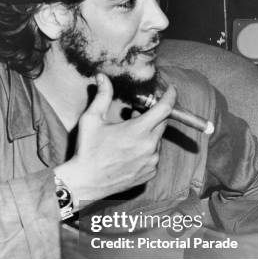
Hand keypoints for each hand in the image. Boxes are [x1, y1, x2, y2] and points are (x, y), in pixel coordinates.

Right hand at [54, 73, 175, 208]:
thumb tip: (102, 77)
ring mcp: (151, 161)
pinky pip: (153, 156)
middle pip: (162, 123)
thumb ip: (102, 96)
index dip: (170, 95)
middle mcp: (149, 146)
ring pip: (157, 140)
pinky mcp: (149, 173)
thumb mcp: (92, 119)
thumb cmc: (87, 150)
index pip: (165, 108)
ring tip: (128, 135)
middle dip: (154, 115)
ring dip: (148, 133)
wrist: (86, 182)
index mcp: (138, 131)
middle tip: (136, 113)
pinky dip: (146, 150)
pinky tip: (129, 151)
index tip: (171, 89)